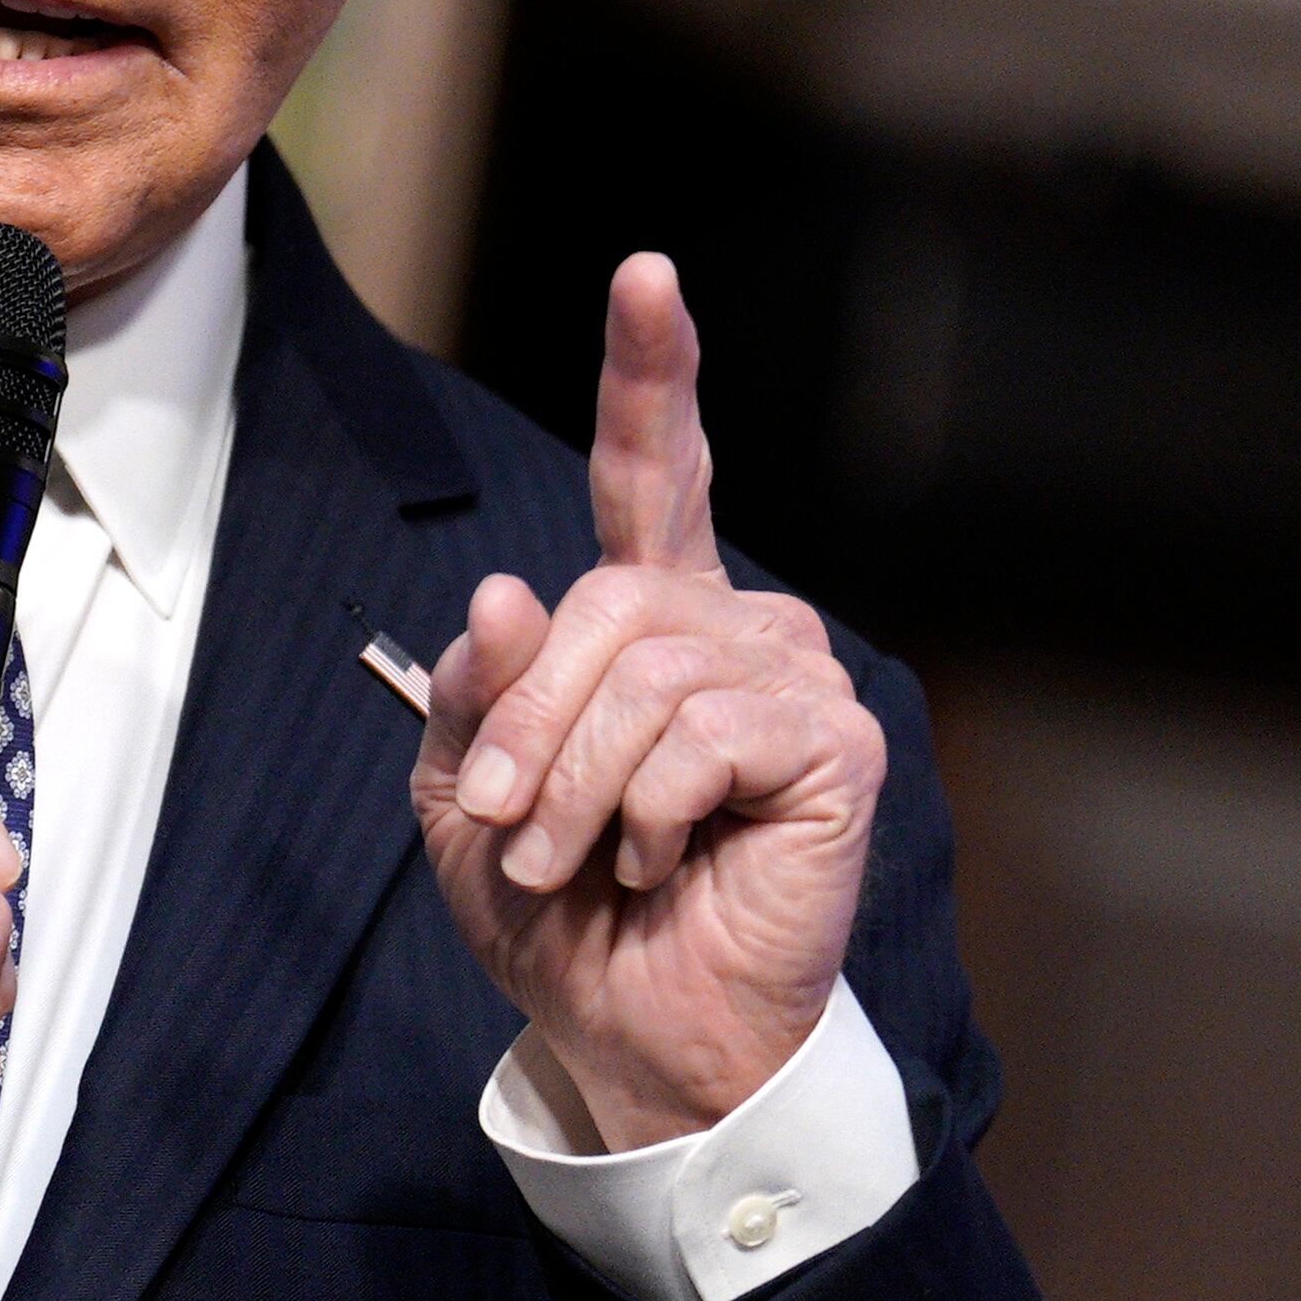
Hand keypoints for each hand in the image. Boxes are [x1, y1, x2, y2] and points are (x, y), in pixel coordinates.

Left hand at [410, 254, 884, 1149]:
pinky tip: (654, 856)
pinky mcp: (836, 746)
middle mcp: (732, 626)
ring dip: (572, 780)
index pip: (652, 471)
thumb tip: (509, 591)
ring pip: (647, 671)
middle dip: (526, 721)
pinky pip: (708, 731)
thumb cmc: (553, 911)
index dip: (651, 373)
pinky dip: (648, 803)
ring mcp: (793, 679)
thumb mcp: (464, 790)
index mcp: (648, 615)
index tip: (646, 274)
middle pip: (605, 602)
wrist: (631, 1026)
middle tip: (498, 820)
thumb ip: (478, 687)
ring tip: (566, 857)